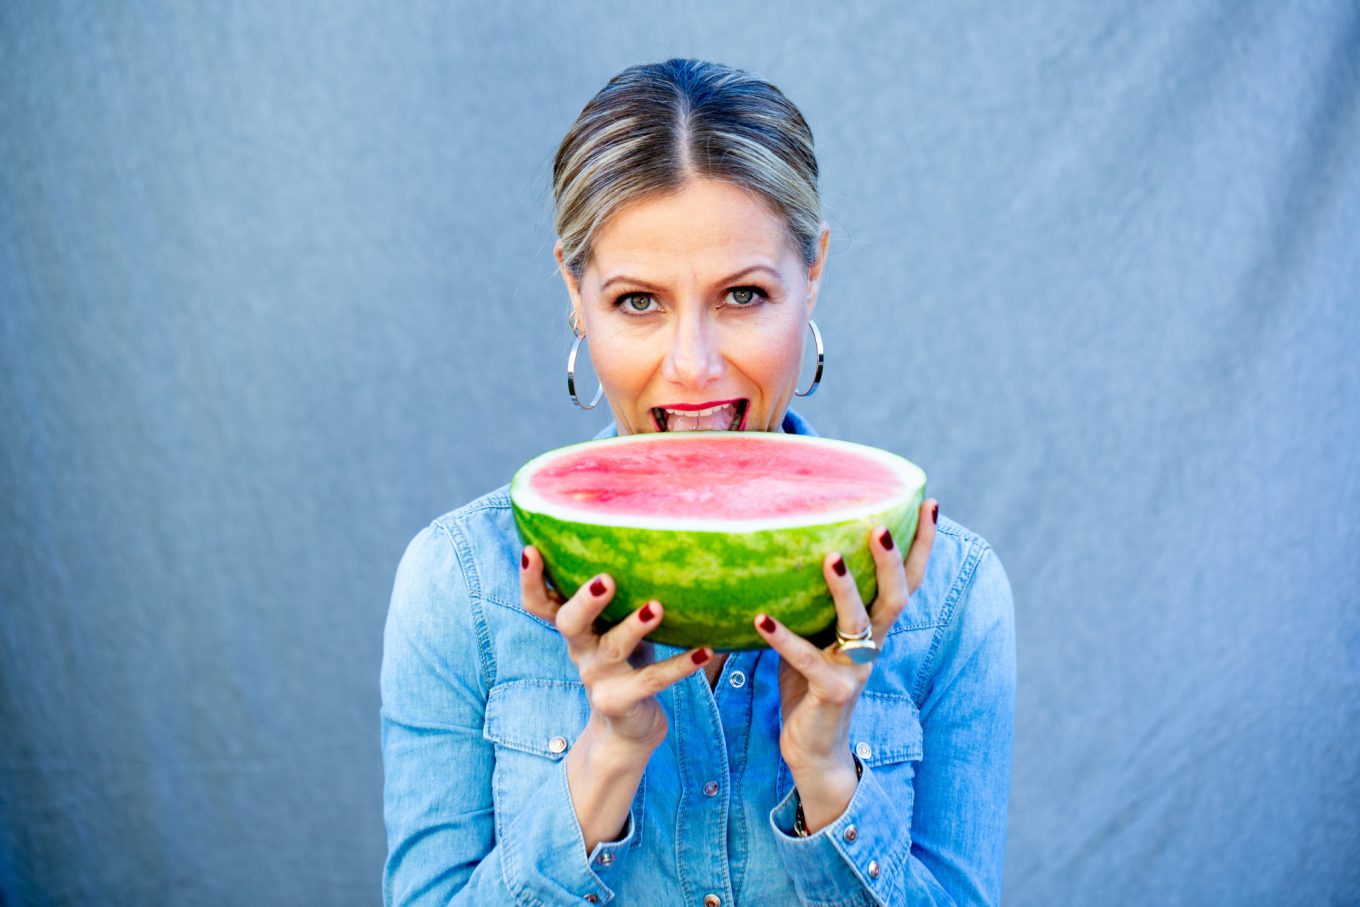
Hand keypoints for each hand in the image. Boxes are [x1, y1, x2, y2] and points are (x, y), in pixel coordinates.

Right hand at [520, 545, 711, 754]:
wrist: (628, 728)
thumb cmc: (627, 660)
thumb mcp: (613, 626)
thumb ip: (616, 595)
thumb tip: (644, 531)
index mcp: (575, 627)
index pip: (540, 602)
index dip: (530, 579)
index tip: (531, 549)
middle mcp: (580, 649)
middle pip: (569, 622)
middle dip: (584, 600)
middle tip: (605, 579)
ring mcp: (598, 678)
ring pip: (612, 648)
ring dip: (634, 626)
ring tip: (657, 606)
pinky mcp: (621, 701)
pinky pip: (651, 680)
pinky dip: (680, 665)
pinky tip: (704, 651)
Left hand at [754, 499, 937, 830]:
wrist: (813, 750)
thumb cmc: (809, 684)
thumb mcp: (815, 636)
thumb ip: (812, 601)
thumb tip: (784, 546)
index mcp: (874, 628)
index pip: (907, 580)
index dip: (921, 545)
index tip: (929, 503)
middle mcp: (872, 645)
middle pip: (895, 597)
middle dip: (892, 561)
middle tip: (880, 525)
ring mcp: (855, 670)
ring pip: (859, 623)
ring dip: (844, 589)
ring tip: (828, 557)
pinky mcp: (831, 691)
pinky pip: (807, 660)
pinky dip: (783, 639)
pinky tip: (760, 618)